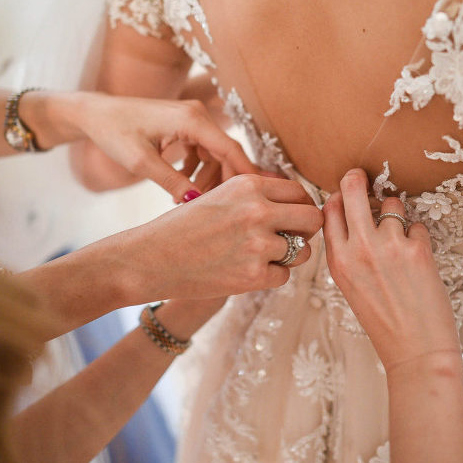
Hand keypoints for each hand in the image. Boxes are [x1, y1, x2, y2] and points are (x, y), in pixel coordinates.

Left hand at [72, 92, 258, 201]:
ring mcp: (193, 119)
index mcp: (192, 119)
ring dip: (207, 179)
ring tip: (184, 201)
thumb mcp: (141, 162)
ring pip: (215, 155)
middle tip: (210, 208)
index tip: (256, 198)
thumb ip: (172, 182)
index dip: (246, 174)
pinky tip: (180, 186)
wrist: (95, 114)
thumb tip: (197, 203)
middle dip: (223, 182)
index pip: (231, 149)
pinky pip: (203, 151)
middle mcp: (197, 115)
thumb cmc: (114, 132)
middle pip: (227, 153)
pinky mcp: (185, 126)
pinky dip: (197, 170)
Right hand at [124, 174, 323, 300]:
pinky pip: (284, 276)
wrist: (149, 259)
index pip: (300, 192)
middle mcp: (258, 210)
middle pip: (313, 219)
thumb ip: (257, 197)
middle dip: (305, 231)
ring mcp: (258, 244)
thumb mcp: (220, 195)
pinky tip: (245, 271)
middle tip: (290, 239)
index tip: (292, 218)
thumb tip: (299, 203)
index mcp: (249, 184)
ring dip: (289, 257)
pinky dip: (270, 277)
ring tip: (260, 256)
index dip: (300, 207)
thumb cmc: (183, 227)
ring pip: (304, 252)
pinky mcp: (254, 275)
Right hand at [323, 169, 459, 372]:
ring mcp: (388, 246)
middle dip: (357, 178)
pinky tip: (418, 260)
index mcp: (337, 260)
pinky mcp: (416, 249)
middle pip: (352, 189)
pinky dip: (418, 237)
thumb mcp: (349, 286)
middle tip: (363, 175)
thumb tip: (350, 214)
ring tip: (400, 239)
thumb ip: (345, 251)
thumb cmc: (383, 320)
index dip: (337, 197)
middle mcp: (358, 249)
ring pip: (392, 204)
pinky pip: (417, 225)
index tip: (346, 195)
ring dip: (397, 214)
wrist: (414, 350)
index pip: (327, 209)